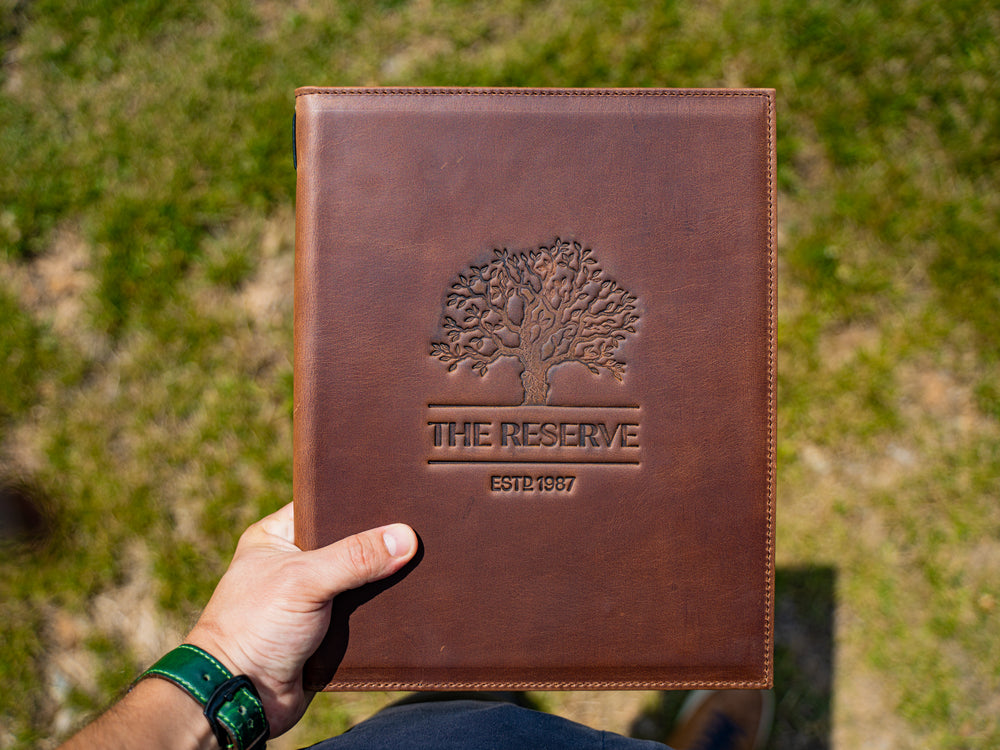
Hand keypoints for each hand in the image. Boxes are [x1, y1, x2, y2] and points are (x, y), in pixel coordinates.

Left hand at [186, 503, 416, 737]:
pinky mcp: (329, 631)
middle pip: (349, 543)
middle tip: (417, 529)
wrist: (242, 699)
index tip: (399, 497)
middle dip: (379, 543)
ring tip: (423, 560)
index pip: (326, 505)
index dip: (360, 501)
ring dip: (383, 579)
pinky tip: (413, 598)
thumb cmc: (253, 629)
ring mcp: (313, 598)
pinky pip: (366, 612)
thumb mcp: (304, 580)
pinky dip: (383, 610)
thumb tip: (405, 538)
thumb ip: (355, 557)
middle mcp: (295, 564)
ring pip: (361, 579)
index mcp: (277, 538)